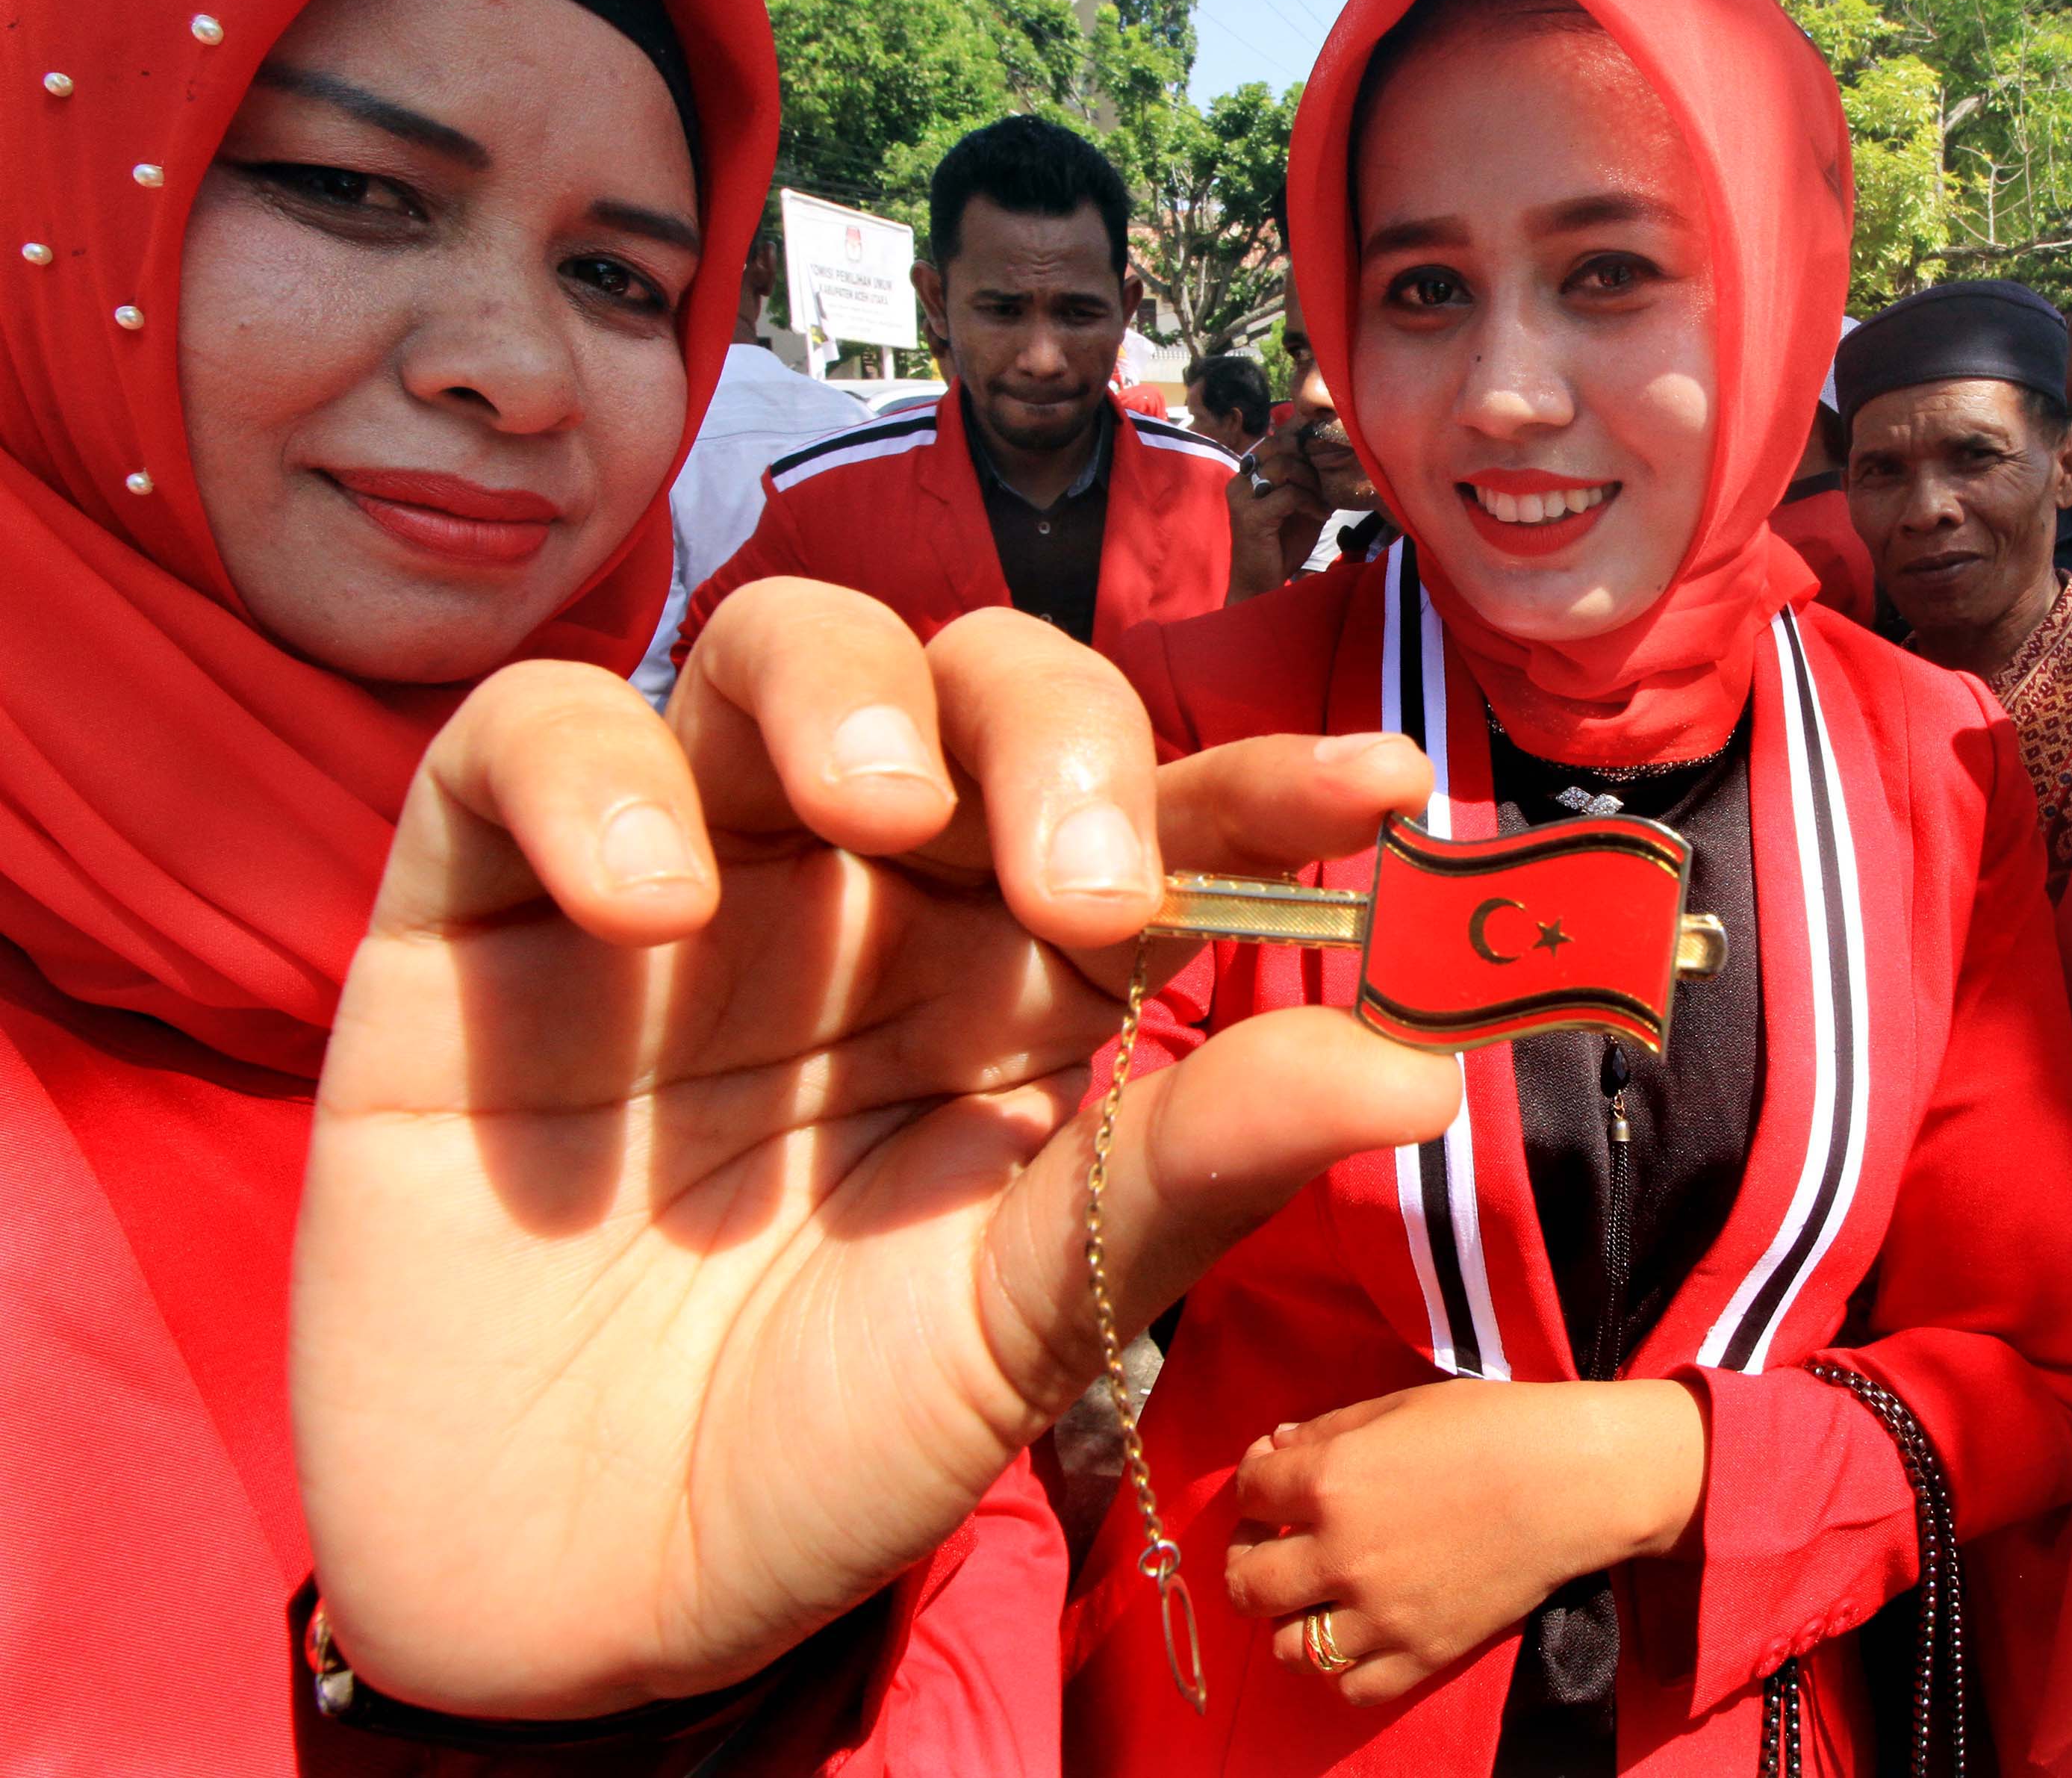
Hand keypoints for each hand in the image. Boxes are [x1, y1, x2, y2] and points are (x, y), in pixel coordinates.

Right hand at [291, 580, 1460, 1719]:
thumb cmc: (834, 1436)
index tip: (1383, 790)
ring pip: (778, 649)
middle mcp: (874, 890)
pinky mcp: (487, 902)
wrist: (578, 1587)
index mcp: (1029, 971)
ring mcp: (690, 876)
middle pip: (986, 683)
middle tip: (1079, 886)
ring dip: (847, 689)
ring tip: (876, 811)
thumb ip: (1197, 1167)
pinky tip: (643, 910)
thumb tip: (1420, 1063)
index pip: (1164, 819)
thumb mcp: (1033, 1312)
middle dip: (1055, 736)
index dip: (1268, 781)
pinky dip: (592, 776)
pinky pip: (527, 743)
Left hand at [1224, 1378, 1705, 1704]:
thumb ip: (1326, 1431)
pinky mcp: (1421, 1654)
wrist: (1573, 1481)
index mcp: (1329, 1483)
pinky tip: (1360, 1630)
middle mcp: (1340, 1556)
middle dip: (1248, 1559)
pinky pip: (1351, 1686)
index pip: (1246, 1493)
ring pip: (1288, 1648)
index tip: (1273, 1481)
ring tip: (1315, 1595)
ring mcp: (1379, 1615)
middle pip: (1246, 1585)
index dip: (1255, 1483)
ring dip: (1290, 1620)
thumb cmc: (1491, 1426)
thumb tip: (1274, 1450)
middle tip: (1274, 1544)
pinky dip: (1344, 1665)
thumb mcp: (1398, 1406)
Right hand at [1227, 432, 1329, 601]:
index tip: (1326, 465)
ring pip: (1284, 467)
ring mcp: (1242, 497)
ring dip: (1312, 483)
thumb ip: (1308, 481)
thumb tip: (1335, 455)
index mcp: (1248, 473)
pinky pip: (1289, 495)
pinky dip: (1311, 503)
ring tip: (1322, 503)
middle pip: (1280, 446)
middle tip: (1325, 486)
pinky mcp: (1251, 516)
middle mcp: (1240, 480)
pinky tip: (1320, 516)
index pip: (1276, 439)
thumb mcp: (1300, 506)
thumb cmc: (1282, 545)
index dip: (1304, 446)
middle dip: (1310, 462)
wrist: (1261, 582)